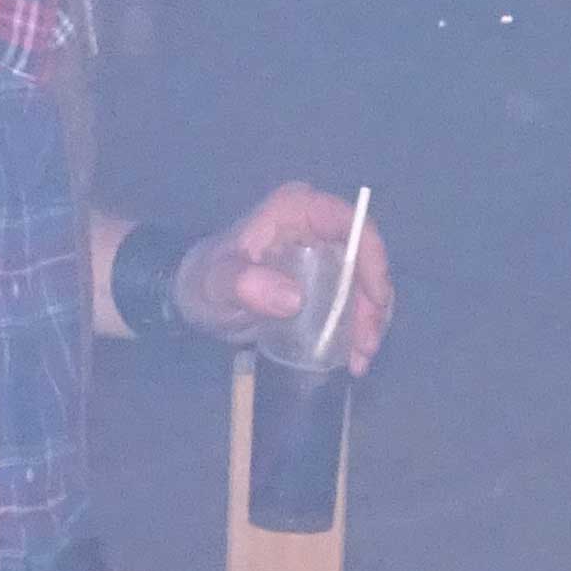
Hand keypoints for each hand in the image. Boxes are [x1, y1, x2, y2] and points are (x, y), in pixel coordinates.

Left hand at [174, 184, 394, 372]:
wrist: (196, 298)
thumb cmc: (204, 281)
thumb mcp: (217, 284)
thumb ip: (245, 284)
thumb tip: (294, 298)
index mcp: (295, 210)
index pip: (349, 222)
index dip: (371, 258)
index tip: (375, 301)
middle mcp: (317, 225)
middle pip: (365, 257)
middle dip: (372, 302)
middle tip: (365, 345)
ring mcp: (324, 252)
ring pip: (364, 282)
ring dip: (369, 320)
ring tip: (359, 360)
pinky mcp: (325, 278)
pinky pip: (353, 298)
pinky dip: (358, 327)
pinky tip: (352, 357)